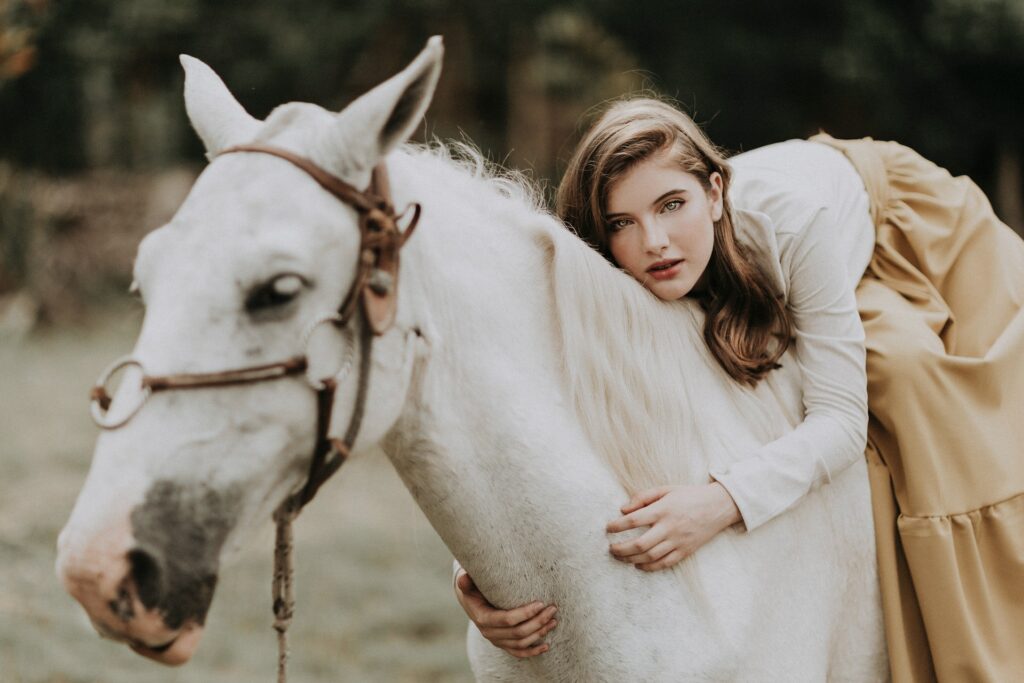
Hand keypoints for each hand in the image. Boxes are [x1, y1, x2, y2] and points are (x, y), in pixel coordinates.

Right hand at [453, 568, 556, 657]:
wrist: (470, 600)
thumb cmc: (471, 587)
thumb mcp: (466, 582)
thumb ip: (465, 580)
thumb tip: (463, 577)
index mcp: (482, 618)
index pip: (507, 620)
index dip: (525, 613)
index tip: (540, 603)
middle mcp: (489, 633)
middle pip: (518, 632)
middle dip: (538, 621)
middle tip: (552, 609)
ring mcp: (497, 641)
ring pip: (521, 643)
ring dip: (539, 633)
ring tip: (553, 621)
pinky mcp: (503, 644)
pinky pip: (519, 652)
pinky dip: (533, 651)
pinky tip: (546, 646)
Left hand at [606, 483, 740, 570]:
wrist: (718, 506)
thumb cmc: (689, 495)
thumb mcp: (666, 489)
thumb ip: (643, 497)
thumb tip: (623, 509)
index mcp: (663, 510)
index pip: (633, 520)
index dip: (617, 526)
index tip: (608, 528)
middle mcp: (669, 527)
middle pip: (639, 544)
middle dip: (620, 548)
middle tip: (610, 548)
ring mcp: (678, 541)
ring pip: (650, 556)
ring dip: (631, 559)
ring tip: (620, 557)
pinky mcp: (686, 551)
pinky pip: (664, 563)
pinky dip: (649, 567)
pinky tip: (638, 565)